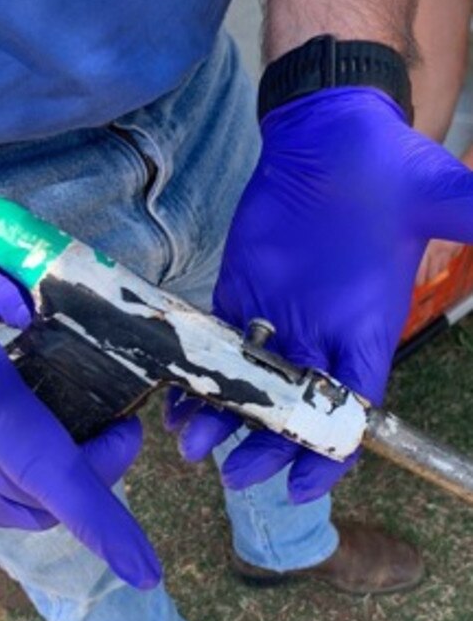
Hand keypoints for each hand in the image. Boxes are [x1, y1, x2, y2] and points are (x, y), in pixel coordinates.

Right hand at [0, 245, 158, 587]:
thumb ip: (25, 303)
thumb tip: (53, 324)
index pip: (59, 480)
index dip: (109, 530)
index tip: (147, 572)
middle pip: (46, 505)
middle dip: (95, 483)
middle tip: (115, 433)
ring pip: (12, 517)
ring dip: (53, 493)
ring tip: (71, 444)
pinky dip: (13, 494)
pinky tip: (16, 455)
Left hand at [176, 88, 472, 501]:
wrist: (333, 134)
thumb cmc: (389, 165)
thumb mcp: (439, 195)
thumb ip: (471, 218)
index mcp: (368, 331)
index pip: (350, 409)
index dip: (327, 453)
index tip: (302, 486)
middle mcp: (322, 336)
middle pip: (292, 411)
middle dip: (266, 447)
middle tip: (236, 474)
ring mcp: (277, 319)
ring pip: (248, 387)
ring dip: (222, 419)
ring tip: (192, 443)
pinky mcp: (239, 296)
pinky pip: (216, 347)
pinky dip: (197, 376)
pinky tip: (177, 403)